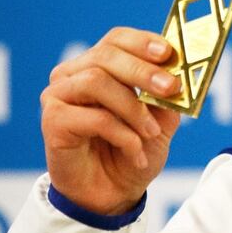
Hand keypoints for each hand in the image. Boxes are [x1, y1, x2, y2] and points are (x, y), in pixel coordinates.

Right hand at [40, 27, 181, 215]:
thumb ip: (168, 97)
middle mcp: (74, 75)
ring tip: (151, 133)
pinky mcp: (51, 122)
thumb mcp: (162, 120)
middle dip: (143, 71)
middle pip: (106, 55)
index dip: (142, 41)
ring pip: (97, 82)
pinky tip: (135, 152)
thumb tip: (179, 76)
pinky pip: (93, 118)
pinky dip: (123, 134)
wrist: (112, 194)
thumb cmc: (134, 150)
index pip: (117, 39)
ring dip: (133, 108)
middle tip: (171, 88)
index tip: (167, 52)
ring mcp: (59, 96)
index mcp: (100, 66)